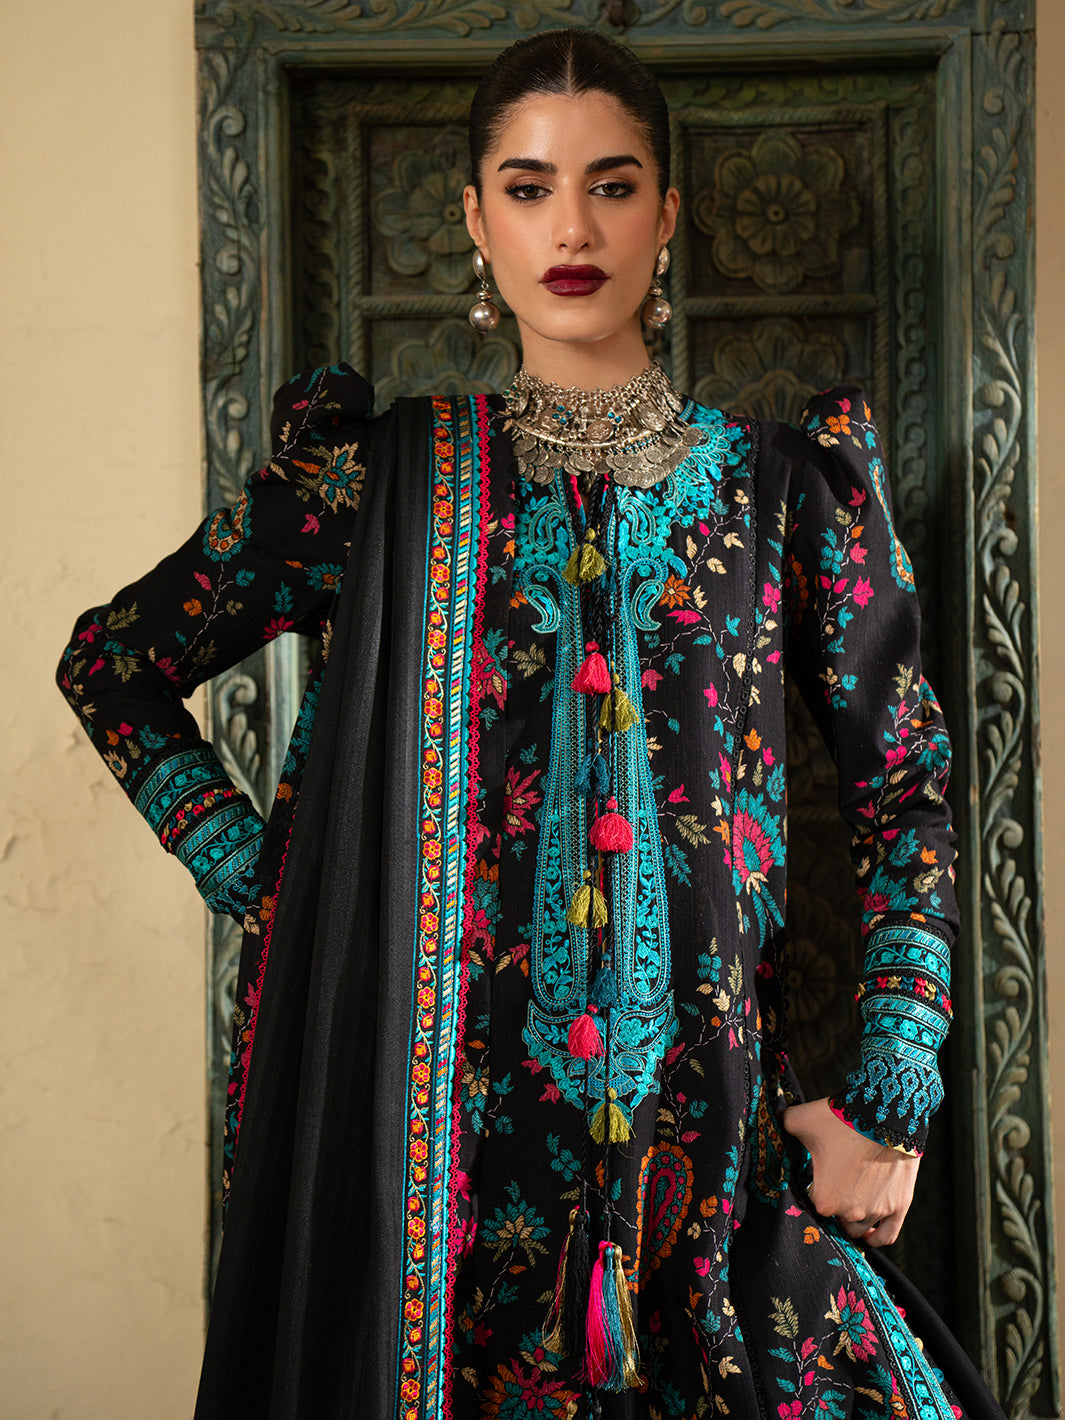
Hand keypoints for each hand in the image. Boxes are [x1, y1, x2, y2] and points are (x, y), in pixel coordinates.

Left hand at [781, 1097, 919, 1247]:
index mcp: (824, 1199)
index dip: (815, 1188)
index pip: (814, 1203)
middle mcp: (850, 1212)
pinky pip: (886, 1236)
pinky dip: (876, 1236)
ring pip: (860, 1228)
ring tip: (851, 1200)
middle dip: (835, 1203)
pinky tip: (869, 1232)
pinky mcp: (899, 1207)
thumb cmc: (841, 1119)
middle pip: (837, 1219)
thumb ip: (781, 1124)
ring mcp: (876, 1211)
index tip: (818, 1176)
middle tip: (836, 1182)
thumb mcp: (800, 1119)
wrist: (884, 1114)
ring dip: (853, 1219)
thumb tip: (771, 1121)